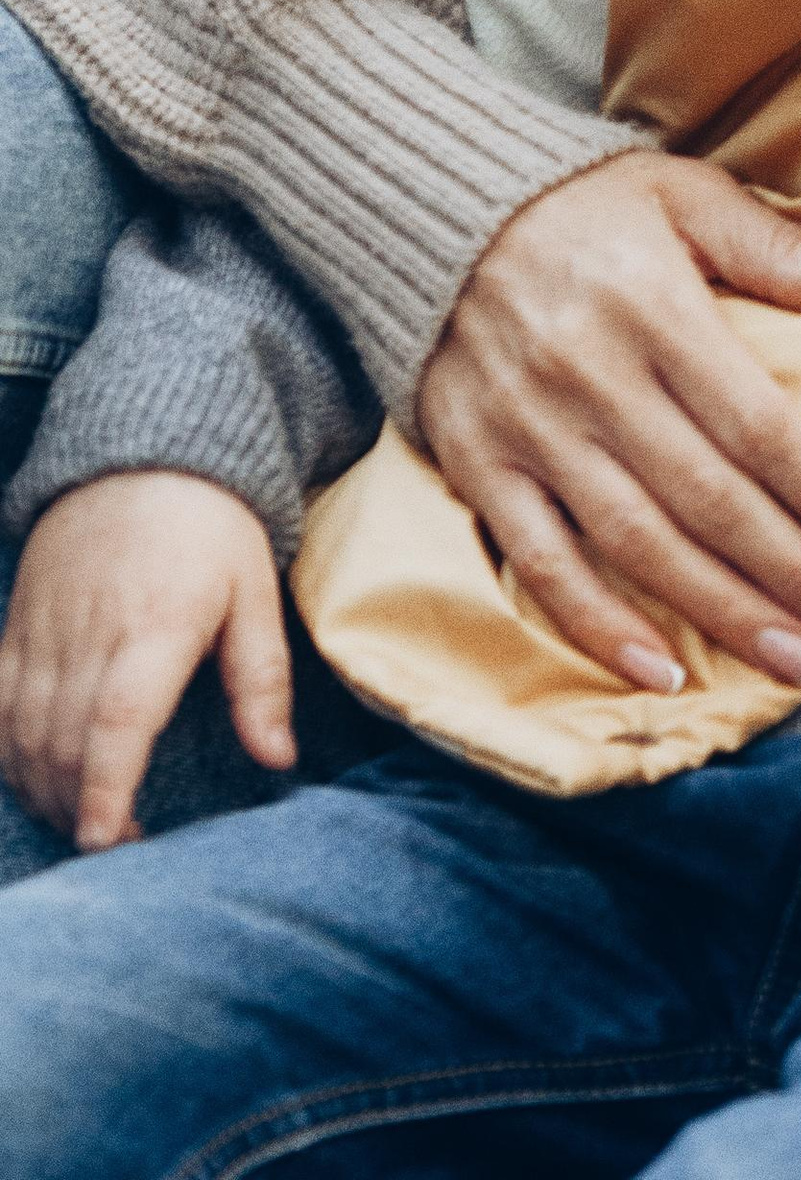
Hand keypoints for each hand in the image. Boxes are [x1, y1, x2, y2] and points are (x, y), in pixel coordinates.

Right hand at [0, 472, 295, 850]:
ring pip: (25, 734)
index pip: (118, 720)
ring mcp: (43, 632)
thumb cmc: (210, 526)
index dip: (106, 786)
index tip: (106, 838)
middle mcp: (89, 633)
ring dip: (45, 790)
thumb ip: (262, 678)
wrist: (141, 453)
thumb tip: (279, 759)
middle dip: (81, 807)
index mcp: (156, 625)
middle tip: (118, 841)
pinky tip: (35, 780)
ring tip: (84, 819)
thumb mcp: (255, 590)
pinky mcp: (15, 630)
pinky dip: (7, 754)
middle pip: (65, 743)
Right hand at [417, 152, 800, 697]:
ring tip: (799, 664)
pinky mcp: (478, 466)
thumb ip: (784, 247)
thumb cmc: (584, 202)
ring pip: (639, 545)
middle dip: (800, 578)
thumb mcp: (687, 196)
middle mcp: (593, 377)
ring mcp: (530, 429)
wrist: (429, 203)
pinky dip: (598, 626)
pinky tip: (662, 675)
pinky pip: (540, 563)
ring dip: (724, 615)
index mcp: (656, 308)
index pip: (761, 426)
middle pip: (713, 501)